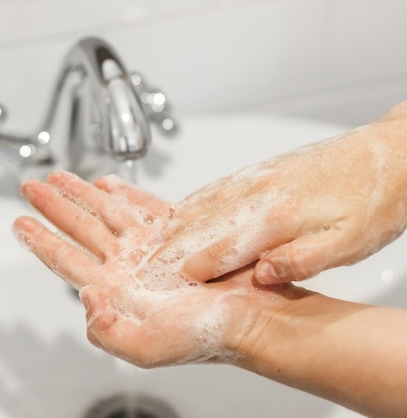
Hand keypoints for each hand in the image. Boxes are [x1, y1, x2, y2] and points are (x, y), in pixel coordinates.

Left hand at [13, 171, 308, 367]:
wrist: (255, 318)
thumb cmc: (207, 338)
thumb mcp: (147, 349)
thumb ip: (107, 332)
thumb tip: (86, 297)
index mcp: (116, 291)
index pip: (67, 261)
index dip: (41, 241)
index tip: (19, 223)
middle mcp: (129, 268)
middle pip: (80, 229)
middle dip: (54, 207)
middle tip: (30, 187)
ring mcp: (152, 249)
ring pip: (106, 213)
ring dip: (82, 195)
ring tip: (59, 177)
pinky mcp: (178, 234)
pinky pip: (144, 207)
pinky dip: (124, 193)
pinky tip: (107, 184)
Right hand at [158, 103, 406, 284]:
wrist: (391, 153)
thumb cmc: (375, 199)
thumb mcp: (350, 243)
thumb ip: (301, 260)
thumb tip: (260, 276)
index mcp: (277, 214)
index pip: (219, 249)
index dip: (191, 270)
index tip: (168, 286)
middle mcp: (257, 192)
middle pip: (199, 226)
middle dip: (167, 251)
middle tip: (141, 271)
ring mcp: (253, 178)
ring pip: (199, 206)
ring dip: (171, 229)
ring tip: (147, 248)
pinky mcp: (257, 170)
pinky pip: (211, 190)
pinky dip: (188, 206)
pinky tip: (178, 215)